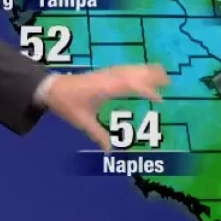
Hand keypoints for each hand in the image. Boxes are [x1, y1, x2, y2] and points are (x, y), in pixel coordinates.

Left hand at [43, 64, 170, 149]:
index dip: (145, 90)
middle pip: (133, 73)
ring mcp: (105, 73)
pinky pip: (123, 69)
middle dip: (151, 76)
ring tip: (162, 73)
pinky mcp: (103, 73)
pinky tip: (142, 72)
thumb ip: (99, 135)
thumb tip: (111, 152)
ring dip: (145, 70)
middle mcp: (108, 78)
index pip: (129, 86)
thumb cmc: (67, 104)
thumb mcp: (82, 122)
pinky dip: (136, 69)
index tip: (159, 98)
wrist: (51, 88)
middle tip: (169, 81)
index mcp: (104, 88)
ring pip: (129, 69)